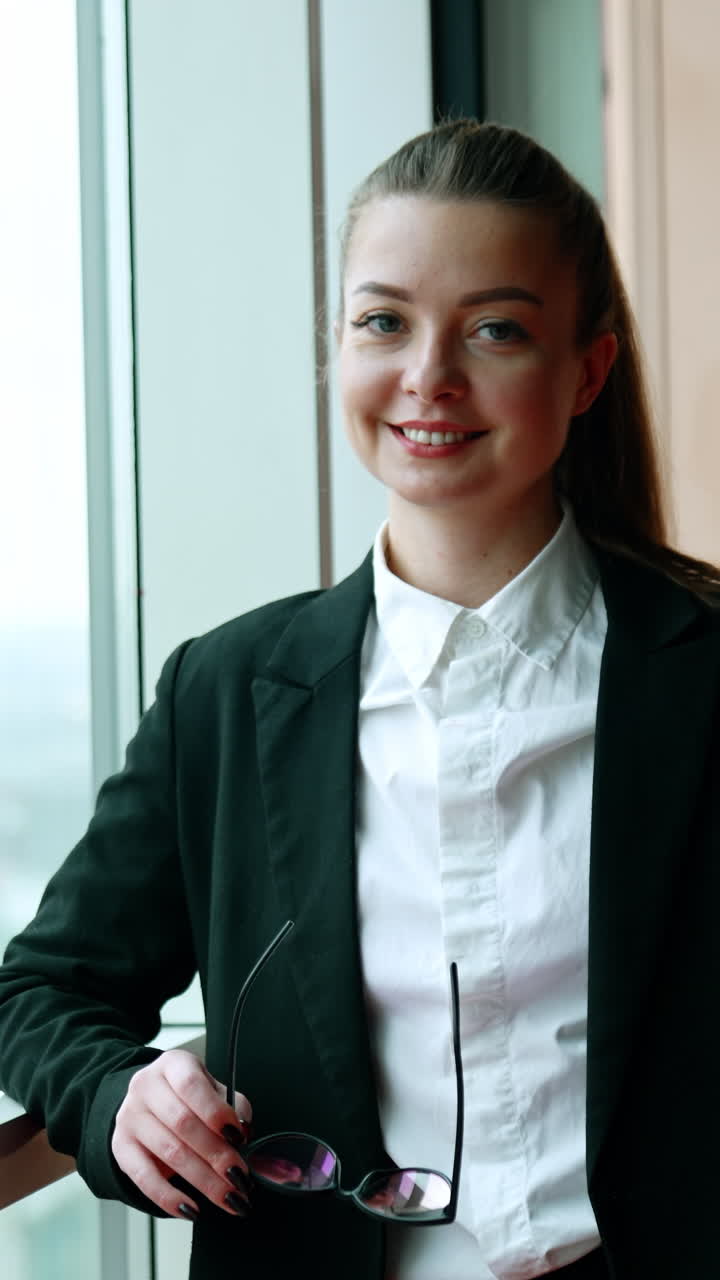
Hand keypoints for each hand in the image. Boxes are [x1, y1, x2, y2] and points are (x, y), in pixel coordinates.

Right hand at [111, 1049, 251, 1220]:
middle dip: (216, 1155)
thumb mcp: (211, 1088)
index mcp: (173, 1065)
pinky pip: (144, 1177)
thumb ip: (230, 1105)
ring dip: (202, 1180)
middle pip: (183, 1124)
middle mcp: (146, 1086)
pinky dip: (169, 1197)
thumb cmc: (187, 1095)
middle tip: (240, 1178)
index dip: (215, 1111)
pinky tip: (191, 1209)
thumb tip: (242, 1130)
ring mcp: (130, 1117)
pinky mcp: (121, 1147)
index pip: (191, 1084)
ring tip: (228, 1197)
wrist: (146, 1101)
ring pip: (169, 1152)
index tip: (238, 1136)